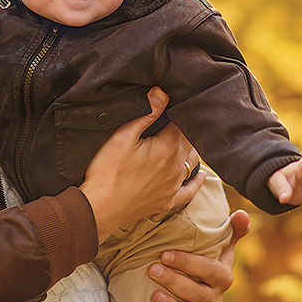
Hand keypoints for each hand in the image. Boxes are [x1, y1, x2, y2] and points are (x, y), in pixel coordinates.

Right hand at [79, 87, 196, 242]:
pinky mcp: (167, 201)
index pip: (183, 124)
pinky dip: (196, 181)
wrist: (100, 208)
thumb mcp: (123, 136)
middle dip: (184, 129)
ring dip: (189, 150)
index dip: (179, 112)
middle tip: (175, 119)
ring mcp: (174, 186)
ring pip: (192, 163)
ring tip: (183, 139)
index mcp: (168, 148)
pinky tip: (201, 175)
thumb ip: (146, 113)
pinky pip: (189, 191)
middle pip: (189, 142)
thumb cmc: (108, 171)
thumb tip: (163, 92)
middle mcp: (177, 168)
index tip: (175, 104)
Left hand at [150, 209, 249, 301]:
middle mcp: (215, 298)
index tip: (165, 253)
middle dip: (175, 282)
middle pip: (198, 294)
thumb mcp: (221, 244)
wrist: (202, 281)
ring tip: (153, 297)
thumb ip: (232, 230)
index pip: (210, 270)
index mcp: (223, 276)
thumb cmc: (209, 257)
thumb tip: (241, 215)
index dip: (189, 263)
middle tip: (152, 269)